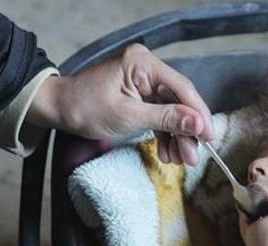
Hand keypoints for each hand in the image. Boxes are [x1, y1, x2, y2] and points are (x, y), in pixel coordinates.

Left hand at [28, 44, 213, 164]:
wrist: (59, 110)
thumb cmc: (85, 107)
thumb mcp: (129, 116)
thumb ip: (166, 118)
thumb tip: (197, 123)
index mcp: (143, 63)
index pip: (182, 87)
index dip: (198, 114)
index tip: (209, 136)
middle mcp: (146, 67)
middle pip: (179, 100)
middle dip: (187, 131)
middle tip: (194, 156)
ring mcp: (143, 81)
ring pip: (171, 110)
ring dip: (176, 136)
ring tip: (180, 160)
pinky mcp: (139, 94)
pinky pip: (159, 114)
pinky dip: (164, 133)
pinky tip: (167, 152)